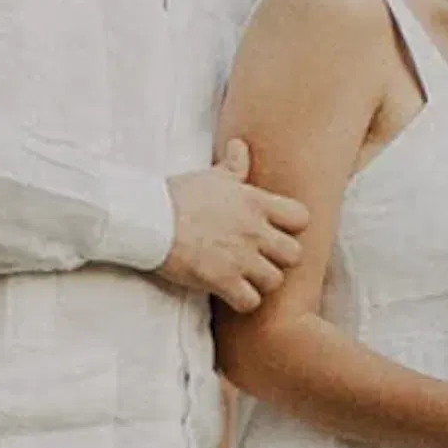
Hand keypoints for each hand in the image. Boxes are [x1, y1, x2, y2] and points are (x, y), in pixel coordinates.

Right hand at [164, 145, 304, 313]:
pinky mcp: (221, 280)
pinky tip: (230, 291)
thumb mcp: (211, 176)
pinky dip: (243, 301)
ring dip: (261, 282)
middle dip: (280, 260)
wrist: (146, 218)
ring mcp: (240, 257)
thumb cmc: (177, 196)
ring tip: (244, 277)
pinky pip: (250, 302)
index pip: (301, 218)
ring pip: (275, 281)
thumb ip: (234, 166)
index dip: (292, 228)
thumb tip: (240, 146)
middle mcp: (254, 230)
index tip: (275, 231)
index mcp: (255, 202)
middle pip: (294, 254)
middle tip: (261, 259)